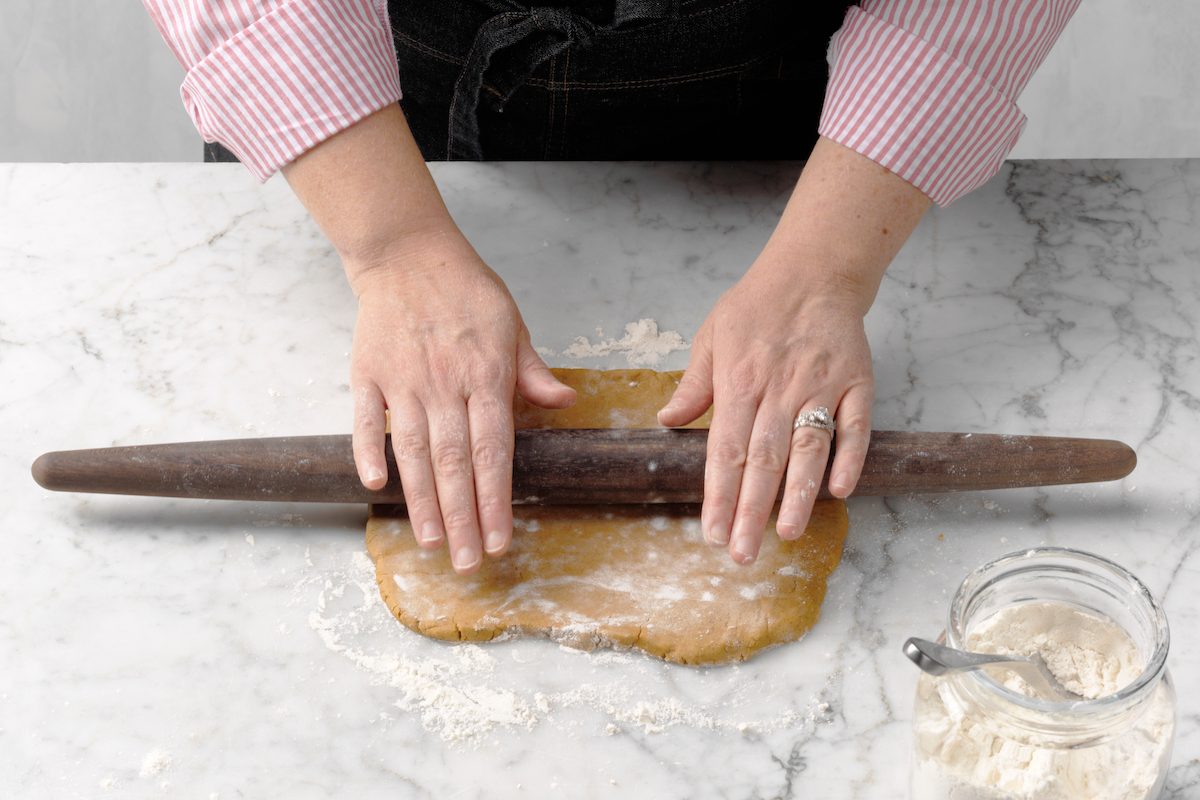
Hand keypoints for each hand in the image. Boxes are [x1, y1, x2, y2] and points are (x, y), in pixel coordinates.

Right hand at [348, 230, 575, 573]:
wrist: (407, 252)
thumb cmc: (466, 290)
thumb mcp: (512, 324)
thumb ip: (533, 372)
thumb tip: (566, 403)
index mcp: (485, 376)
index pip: (494, 452)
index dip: (497, 501)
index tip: (502, 540)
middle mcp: (444, 384)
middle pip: (456, 464)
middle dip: (464, 518)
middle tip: (469, 563)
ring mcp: (403, 380)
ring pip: (414, 451)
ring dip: (422, 501)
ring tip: (432, 543)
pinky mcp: (367, 372)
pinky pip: (366, 419)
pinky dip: (368, 451)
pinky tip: (375, 485)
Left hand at [658, 252, 873, 563]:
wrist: (815, 269)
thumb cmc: (757, 305)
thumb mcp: (712, 335)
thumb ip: (693, 383)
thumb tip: (667, 420)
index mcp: (739, 381)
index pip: (725, 449)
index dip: (718, 495)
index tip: (711, 533)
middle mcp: (779, 388)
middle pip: (764, 460)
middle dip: (751, 511)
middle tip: (742, 554)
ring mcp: (821, 387)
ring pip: (809, 449)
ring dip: (799, 495)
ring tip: (788, 535)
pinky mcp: (857, 383)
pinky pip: (855, 427)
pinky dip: (849, 459)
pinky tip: (840, 492)